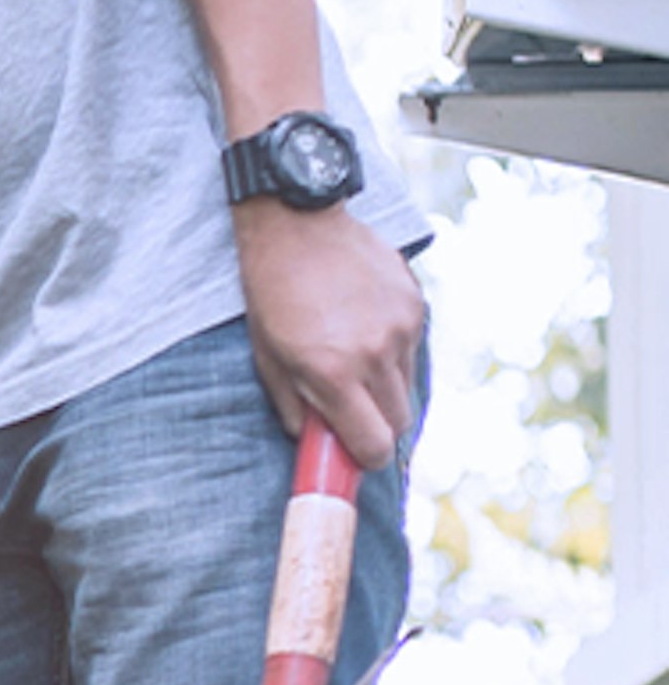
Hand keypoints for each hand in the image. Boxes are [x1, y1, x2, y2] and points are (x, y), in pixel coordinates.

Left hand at [231, 201, 424, 471]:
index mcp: (334, 374)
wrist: (297, 226)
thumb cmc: (272, 297)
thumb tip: (317, 442)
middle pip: (400, 421)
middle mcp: (375, 354)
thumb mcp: (267, 360)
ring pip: (408, 386)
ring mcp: (401, 327)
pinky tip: (363, 328)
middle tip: (352, 414)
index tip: (355, 455)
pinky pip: (411, 348)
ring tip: (351, 361)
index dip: (366, 458)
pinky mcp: (416, 303)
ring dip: (384, 388)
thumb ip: (295, 409)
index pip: (374, 444)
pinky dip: (392, 352)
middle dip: (378, 427)